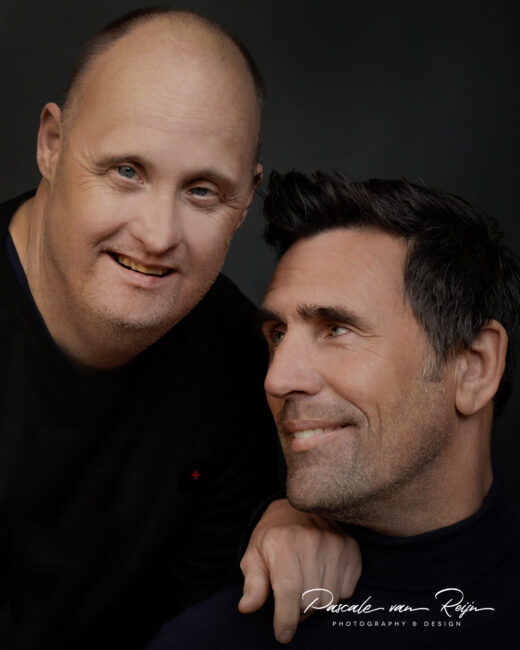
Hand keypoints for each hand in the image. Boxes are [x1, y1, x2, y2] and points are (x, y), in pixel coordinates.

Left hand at [238, 498, 360, 643]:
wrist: (297, 509)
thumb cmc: (272, 537)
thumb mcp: (254, 556)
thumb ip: (253, 583)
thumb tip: (246, 607)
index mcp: (283, 542)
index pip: (289, 592)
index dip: (286, 619)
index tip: (282, 634)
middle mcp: (311, 540)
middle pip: (311, 600)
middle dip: (299, 610)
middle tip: (291, 601)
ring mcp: (335, 543)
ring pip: (330, 599)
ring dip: (316, 603)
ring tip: (305, 588)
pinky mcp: (351, 548)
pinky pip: (346, 590)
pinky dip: (334, 592)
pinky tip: (322, 578)